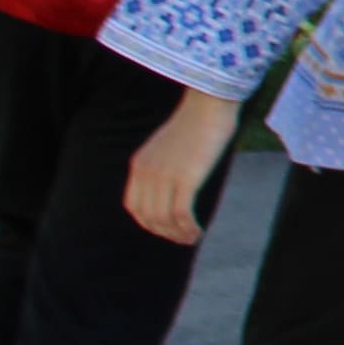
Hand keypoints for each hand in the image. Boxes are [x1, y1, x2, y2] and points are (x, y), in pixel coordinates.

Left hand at [121, 91, 240, 246]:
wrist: (209, 105)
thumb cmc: (197, 122)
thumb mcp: (169, 145)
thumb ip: (163, 164)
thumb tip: (174, 184)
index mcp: (140, 164)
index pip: (134, 206)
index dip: (148, 223)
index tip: (166, 229)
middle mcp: (147, 173)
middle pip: (149, 216)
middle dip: (165, 233)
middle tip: (183, 239)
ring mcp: (165, 176)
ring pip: (165, 219)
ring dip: (178, 234)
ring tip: (192, 238)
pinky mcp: (186, 179)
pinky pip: (182, 214)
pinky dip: (189, 228)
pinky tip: (199, 232)